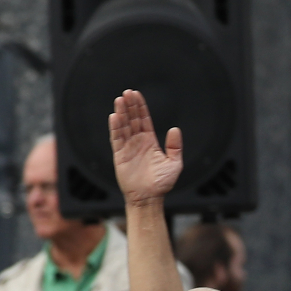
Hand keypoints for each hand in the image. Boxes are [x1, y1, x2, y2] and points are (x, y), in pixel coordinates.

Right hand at [108, 89, 183, 205]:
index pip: (144, 120)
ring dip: (121, 113)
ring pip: (123, 126)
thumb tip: (175, 129)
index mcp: (150, 142)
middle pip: (132, 119)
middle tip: (127, 92)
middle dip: (130, 105)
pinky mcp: (119, 155)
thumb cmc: (162, 183)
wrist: (149, 197)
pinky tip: (114, 116)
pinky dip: (115, 127)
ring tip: (120, 100)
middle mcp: (138, 142)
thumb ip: (175, 147)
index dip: (140, 107)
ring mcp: (128, 147)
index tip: (136, 95)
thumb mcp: (174, 164)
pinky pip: (116, 138)